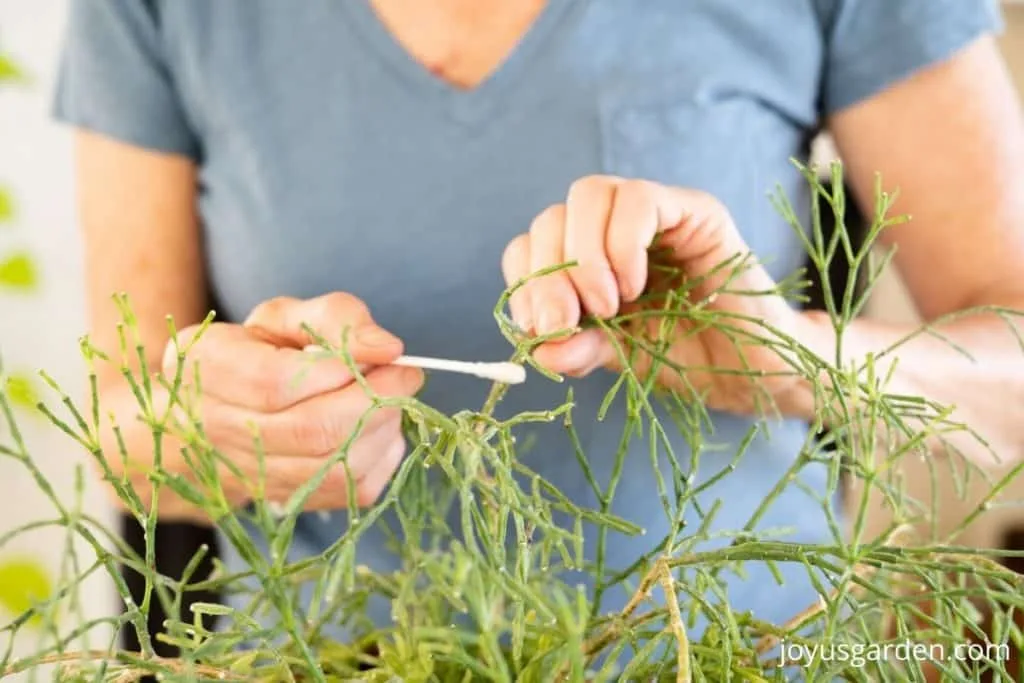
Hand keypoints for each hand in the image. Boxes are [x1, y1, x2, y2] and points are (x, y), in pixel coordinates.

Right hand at [162, 292, 423, 512]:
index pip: (277, 382)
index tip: (386, 357)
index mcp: (209, 367)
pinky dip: (380, 459)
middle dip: (374, 401)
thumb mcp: (285, 318)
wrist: (207, 420)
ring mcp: (249, 475)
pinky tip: (378, 431)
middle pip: (311, 430)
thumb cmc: (254, 355)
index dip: (341, 371)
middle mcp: (218, 429)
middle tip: (405, 377)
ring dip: (380, 430)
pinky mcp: (285, 502)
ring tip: (390, 402)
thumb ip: (336, 318)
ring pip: (334, 467)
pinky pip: (349, 491)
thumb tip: (388, 348)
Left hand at [501, 176, 816, 416]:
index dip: (524, 283)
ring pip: (589, 194)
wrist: (755, 372)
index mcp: (587, 260)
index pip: (530, 247)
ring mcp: (654, 214)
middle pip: (552, 217)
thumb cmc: (688, 359)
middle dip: (548, 274)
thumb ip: (577, 346)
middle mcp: (613, 228)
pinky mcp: (693, 210)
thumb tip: (536, 347)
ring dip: (583, 256)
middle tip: (569, 323)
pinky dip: (623, 243)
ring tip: (609, 306)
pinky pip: (638, 199)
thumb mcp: (617, 357)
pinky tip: (635, 285)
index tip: (541, 330)